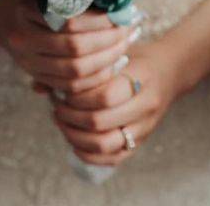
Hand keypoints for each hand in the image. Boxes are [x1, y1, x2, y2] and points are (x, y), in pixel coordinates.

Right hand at [5, 2, 135, 93]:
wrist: (20, 20)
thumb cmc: (50, 0)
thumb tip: (122, 8)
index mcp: (28, 10)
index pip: (70, 21)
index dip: (100, 21)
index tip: (122, 14)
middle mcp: (23, 38)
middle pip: (74, 47)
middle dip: (108, 40)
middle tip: (129, 30)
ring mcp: (28, 62)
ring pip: (75, 70)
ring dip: (107, 59)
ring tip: (126, 44)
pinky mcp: (40, 79)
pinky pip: (73, 86)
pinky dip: (98, 76)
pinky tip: (116, 63)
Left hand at [51, 41, 182, 165]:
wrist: (170, 70)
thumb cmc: (135, 56)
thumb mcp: (114, 52)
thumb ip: (81, 66)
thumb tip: (38, 86)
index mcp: (141, 78)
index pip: (105, 95)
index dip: (78, 97)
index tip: (63, 91)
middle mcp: (146, 105)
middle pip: (101, 122)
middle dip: (71, 117)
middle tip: (57, 108)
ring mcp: (145, 126)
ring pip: (105, 144)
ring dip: (76, 137)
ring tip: (62, 123)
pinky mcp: (142, 140)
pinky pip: (114, 158)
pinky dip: (89, 154)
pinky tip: (74, 140)